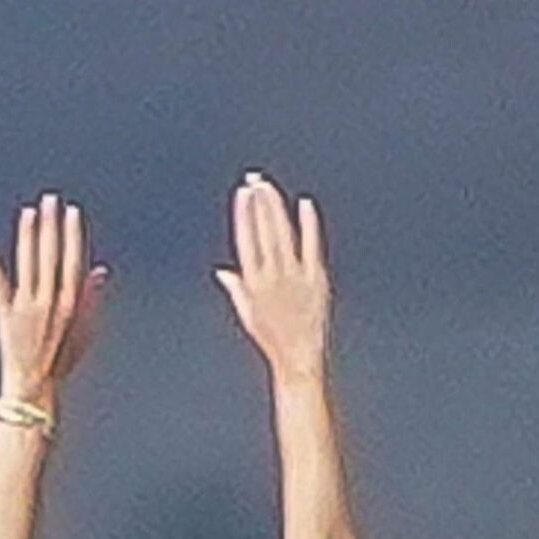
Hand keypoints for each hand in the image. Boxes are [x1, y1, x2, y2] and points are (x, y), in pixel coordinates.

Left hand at [0, 193, 107, 411]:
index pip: (72, 263)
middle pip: (50, 258)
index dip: (72, 236)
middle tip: (49, 200)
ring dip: (28, 237)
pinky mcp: (5, 316)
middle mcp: (49, 304)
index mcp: (69, 307)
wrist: (33, 389)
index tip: (72, 212)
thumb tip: (100, 270)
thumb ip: (89, 300)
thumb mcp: (82, 332)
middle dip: (50, 227)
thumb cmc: (59, 363)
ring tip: (28, 212)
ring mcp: (26, 309)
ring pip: (27, 265)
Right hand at [215, 172, 329, 383]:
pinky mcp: (316, 279)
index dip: (244, 214)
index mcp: (253, 283)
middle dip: (258, 203)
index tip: (243, 193)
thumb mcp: (248, 315)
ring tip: (270, 188)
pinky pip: (311, 245)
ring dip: (275, 208)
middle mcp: (272, 276)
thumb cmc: (273, 341)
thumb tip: (222, 271)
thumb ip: (236, 289)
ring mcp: (294, 276)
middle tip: (256, 179)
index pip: (246, 239)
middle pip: (263, 231)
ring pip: (282, 233)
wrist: (298, 359)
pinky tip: (304, 204)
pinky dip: (308, 224)